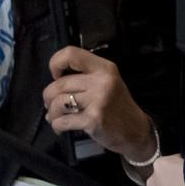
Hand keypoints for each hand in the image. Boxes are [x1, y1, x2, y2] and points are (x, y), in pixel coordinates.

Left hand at [44, 48, 154, 162]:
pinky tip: (60, 127)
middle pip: (59, 84)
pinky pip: (62, 121)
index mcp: (104, 68)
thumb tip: (51, 81)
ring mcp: (98, 100)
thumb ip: (83, 76)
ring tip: (56, 117)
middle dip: (48, 97)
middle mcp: (102, 81)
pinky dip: (56, 125)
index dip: (55, 63)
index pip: (70, 53)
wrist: (136, 132)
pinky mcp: (93, 119)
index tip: (56, 76)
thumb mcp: (106, 83)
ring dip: (52, 113)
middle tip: (51, 105)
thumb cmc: (117, 106)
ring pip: (58, 102)